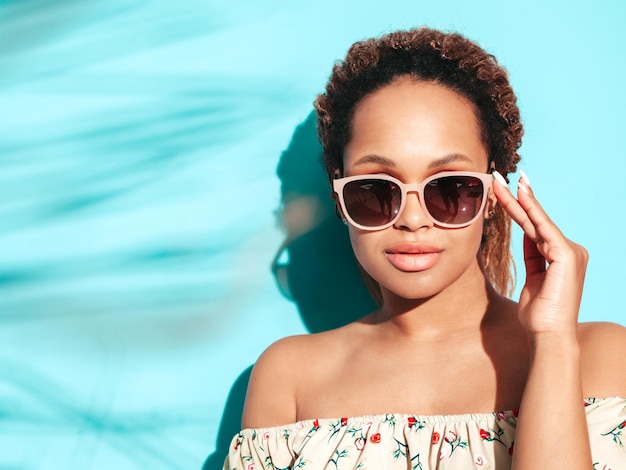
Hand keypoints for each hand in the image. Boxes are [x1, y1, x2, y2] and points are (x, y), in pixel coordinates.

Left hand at [492, 171, 588, 336]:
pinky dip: (530, 209)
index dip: (519, 208)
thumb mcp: (532, 280)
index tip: (505, 191)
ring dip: (517, 199)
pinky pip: (543, 227)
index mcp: (560, 257)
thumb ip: (532, 257)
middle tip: (499, 176)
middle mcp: (569, 251)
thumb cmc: (538, 315)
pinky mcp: (566, 255)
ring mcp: (570, 252)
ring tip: (500, 181)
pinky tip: (519, 194)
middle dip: (516, 197)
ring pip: (536, 220)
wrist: (547, 336)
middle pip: (535, 219)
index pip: (534, 227)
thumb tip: (526, 237)